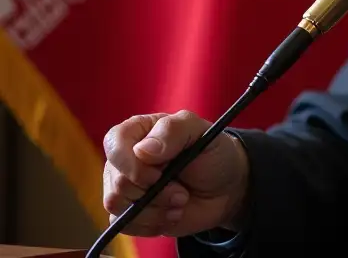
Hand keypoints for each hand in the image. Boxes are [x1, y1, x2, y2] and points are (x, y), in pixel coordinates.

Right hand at [102, 110, 248, 237]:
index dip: (132, 164)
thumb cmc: (212, 153)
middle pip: (117, 181)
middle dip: (155, 192)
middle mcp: (126, 158)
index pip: (115, 142)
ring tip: (180, 200)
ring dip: (155, 210)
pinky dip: (152, 224)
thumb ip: (173, 131)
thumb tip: (142, 150)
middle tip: (181, 191)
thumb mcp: (202, 133)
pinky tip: (172, 214)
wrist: (224, 189)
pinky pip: (124, 225)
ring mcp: (125, 187)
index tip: (159, 175)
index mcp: (140, 130)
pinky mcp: (129, 213)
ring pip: (117, 206)